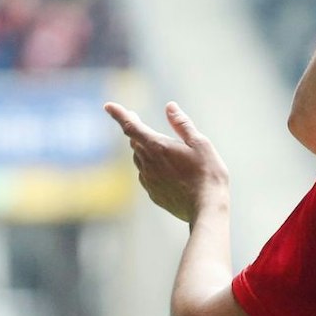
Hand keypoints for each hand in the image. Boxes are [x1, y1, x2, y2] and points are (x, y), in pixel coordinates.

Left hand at [104, 101, 228, 222]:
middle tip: (136, 120)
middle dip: (134, 130)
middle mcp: (148, 162)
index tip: (108, 106)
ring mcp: (148, 180)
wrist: (207, 208)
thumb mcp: (200, 144)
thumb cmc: (208, 174)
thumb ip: (182, 124)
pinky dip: (151, 168)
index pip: (131, 126)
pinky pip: (146, 176)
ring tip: (156, 147)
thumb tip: (170, 106)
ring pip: (139, 159)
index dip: (119, 114)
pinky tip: (165, 171)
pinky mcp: (153, 193)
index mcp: (158, 146)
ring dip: (143, 150)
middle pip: (134, 142)